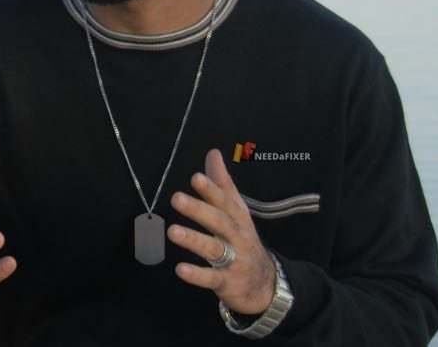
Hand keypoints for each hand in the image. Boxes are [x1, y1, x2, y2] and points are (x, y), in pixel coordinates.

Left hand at [167, 149, 277, 314]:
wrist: (265, 284)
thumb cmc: (242, 240)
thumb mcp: (236, 211)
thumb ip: (222, 184)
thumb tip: (213, 153)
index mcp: (237, 218)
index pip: (225, 201)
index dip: (212, 189)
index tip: (196, 177)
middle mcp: (238, 236)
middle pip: (219, 221)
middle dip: (199, 209)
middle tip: (176, 199)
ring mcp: (234, 260)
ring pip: (214, 248)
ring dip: (194, 239)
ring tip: (172, 231)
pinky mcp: (227, 282)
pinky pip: (212, 278)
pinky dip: (197, 274)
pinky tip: (180, 269)